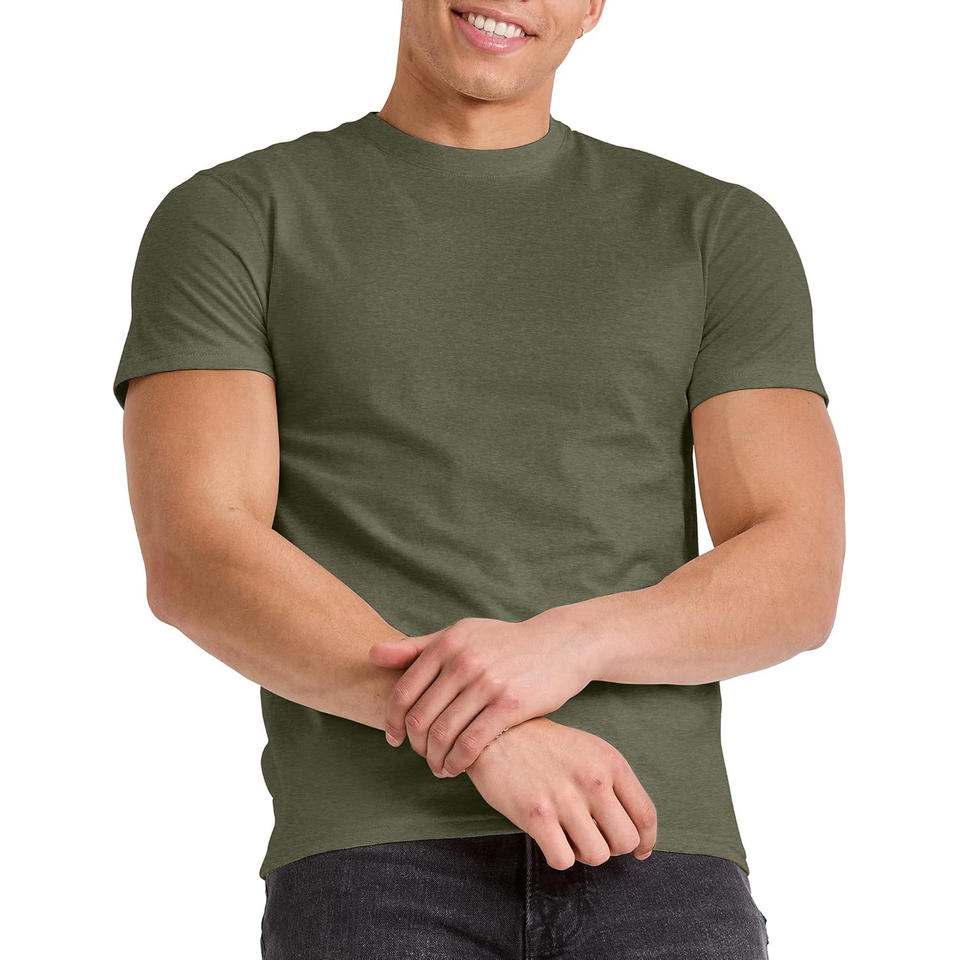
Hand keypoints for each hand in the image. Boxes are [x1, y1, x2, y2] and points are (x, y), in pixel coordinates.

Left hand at [369, 612, 596, 776]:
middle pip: (421, 716)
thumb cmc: (505, 642)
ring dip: (434, 758)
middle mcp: (463, 660)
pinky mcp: (510, 704)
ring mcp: (487, 682)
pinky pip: (472, 742)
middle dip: (415, 744)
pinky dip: (457, 762)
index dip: (392, 720)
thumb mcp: (462, 635)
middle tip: (418, 755)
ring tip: (437, 767)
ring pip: (444, 733)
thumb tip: (372, 654)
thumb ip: (417, 647)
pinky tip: (456, 768)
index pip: (404, 691)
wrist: (560, 644)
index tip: (394, 737)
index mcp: (448, 643)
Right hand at [465, 716, 656, 869]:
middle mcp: (592, 779)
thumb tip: (637, 836)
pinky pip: (564, 860)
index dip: (645, 841)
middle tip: (593, 836)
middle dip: (612, 846)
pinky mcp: (536, 814)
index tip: (639, 851)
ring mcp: (565, 798)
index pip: (645, 815)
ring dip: (584, 853)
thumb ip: (614, 785)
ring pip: (598, 856)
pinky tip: (550, 838)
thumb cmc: (545, 746)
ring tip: (569, 835)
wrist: (497, 733)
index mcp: (610, 762)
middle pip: (626, 841)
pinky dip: (559, 857)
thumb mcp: (589, 751)